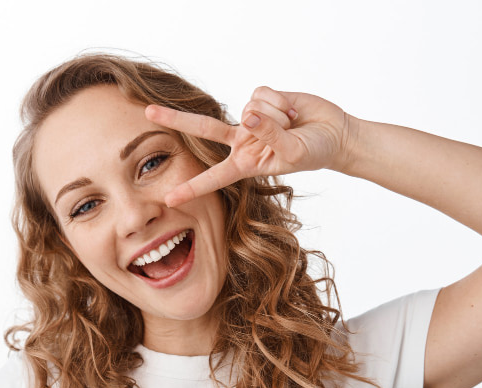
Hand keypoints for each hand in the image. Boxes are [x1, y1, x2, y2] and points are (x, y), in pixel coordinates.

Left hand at [145, 87, 349, 206]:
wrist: (334, 133)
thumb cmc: (314, 152)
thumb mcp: (293, 153)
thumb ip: (269, 135)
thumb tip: (247, 114)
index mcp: (245, 163)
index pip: (214, 177)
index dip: (193, 188)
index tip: (169, 199)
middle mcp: (241, 140)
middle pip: (202, 128)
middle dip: (175, 119)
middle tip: (147, 112)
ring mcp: (249, 118)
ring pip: (250, 109)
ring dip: (277, 116)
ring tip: (292, 124)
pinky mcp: (261, 98)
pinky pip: (262, 94)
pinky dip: (281, 101)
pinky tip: (293, 110)